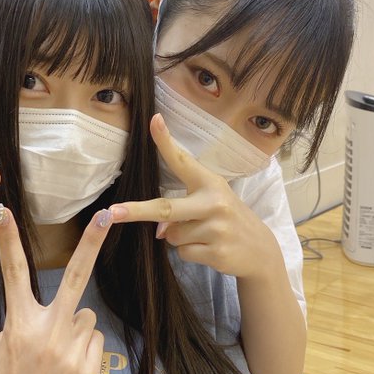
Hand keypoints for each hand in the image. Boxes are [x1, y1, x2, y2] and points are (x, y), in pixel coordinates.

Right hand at [0, 206, 111, 373]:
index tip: (1, 210)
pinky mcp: (90, 371)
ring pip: (86, 317)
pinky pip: (93, 341)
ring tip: (56, 358)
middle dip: (92, 241)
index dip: (6, 240)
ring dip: (75, 328)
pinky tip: (67, 371)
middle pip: (75, 277)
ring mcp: (73, 353)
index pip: (12, 274)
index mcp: (19, 326)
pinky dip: (84, 349)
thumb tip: (59, 310)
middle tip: (107, 214)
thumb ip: (25, 322)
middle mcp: (49, 334)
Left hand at [109, 113, 281, 280]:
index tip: (153, 120)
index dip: (166, 141)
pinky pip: (183, 253)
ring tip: (204, 235)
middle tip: (113, 212)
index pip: (182, 160)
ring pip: (172, 236)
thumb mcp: (210, 204)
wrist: (260, 249)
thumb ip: (182, 211)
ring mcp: (217, 228)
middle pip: (166, 208)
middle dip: (137, 211)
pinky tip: (209, 249)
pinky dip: (190, 253)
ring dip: (179, 238)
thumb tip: (161, 233)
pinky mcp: (217, 252)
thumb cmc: (227, 219)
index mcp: (210, 183)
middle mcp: (214, 202)